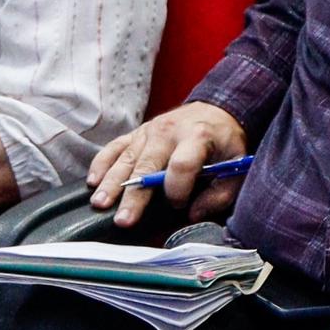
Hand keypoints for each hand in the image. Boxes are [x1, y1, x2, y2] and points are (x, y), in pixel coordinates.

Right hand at [86, 98, 246, 227]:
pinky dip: (102, 164)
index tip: (179, 205)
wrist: (214, 109)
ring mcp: (148, 131)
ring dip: (111, 183)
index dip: (178, 188)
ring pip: (126, 159)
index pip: (181, 165)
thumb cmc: (224, 142)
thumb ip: (221, 192)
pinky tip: (93, 181)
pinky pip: (114, 147)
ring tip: (100, 204)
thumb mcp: (237, 164)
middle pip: (147, 165)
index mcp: (197, 136)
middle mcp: (168, 132)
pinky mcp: (136, 133)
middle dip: (133, 195)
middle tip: (123, 219)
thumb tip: (194, 214)